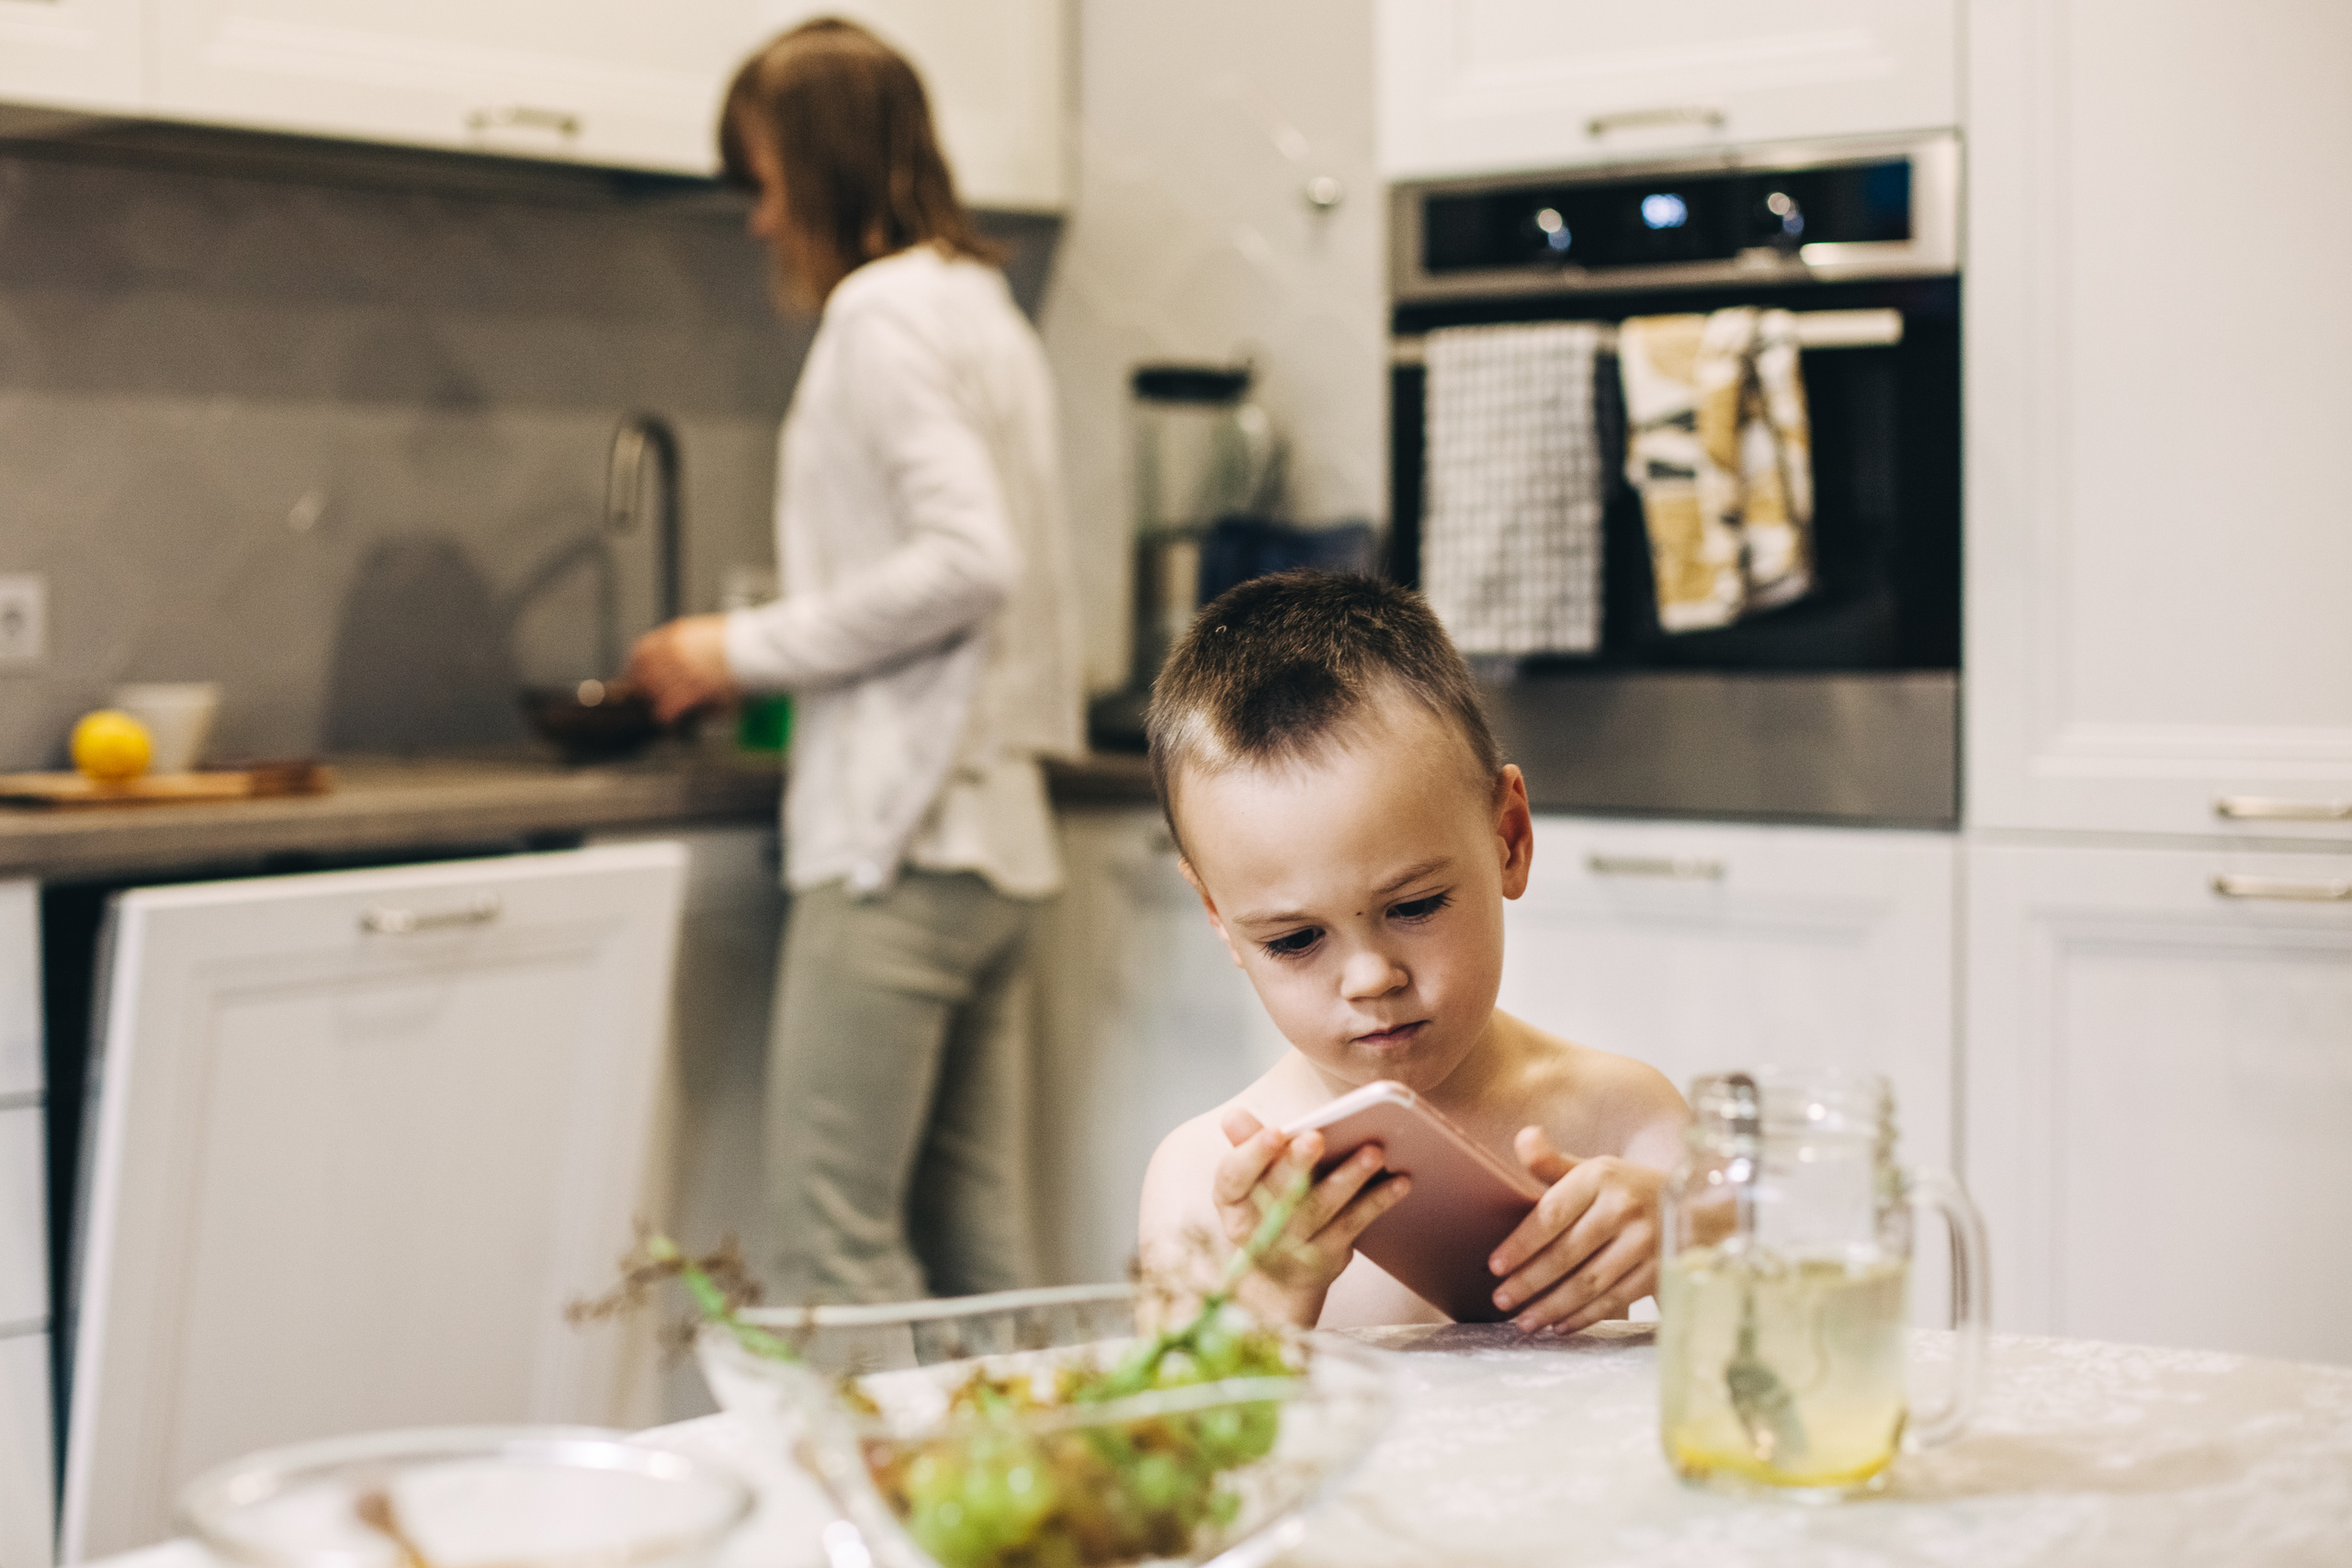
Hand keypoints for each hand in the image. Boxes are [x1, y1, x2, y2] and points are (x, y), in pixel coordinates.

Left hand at [624, 615, 738, 722]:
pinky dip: (669, 718)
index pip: (642, 653)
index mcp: (677, 635)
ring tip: (663, 715)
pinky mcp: (696, 691)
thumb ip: (689, 643)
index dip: (637, 669)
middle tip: (651, 701)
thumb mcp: (708, 631)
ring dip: (658, 706)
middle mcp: (676, 653)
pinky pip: (671, 708)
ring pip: (656, 694)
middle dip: (646, 691)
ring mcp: (685, 672)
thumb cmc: (742, 640)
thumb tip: (678, 657)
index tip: (639, 677)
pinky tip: (672, 723)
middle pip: (646, 676)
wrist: (759, 648)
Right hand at [1213, 1107, 1410, 1327]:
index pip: (1233, 1175)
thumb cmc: (1264, 1207)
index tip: (1275, 1132)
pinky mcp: (1325, 1256)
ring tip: (1374, 1151)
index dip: (1252, 1154)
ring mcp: (1292, 1247)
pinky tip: (1399, 1181)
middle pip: (1278, 1193)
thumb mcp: (1250, 1177)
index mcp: (1231, 1200)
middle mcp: (1256, 1227)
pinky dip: (1377, 1202)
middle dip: (1298, 1165)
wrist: (1276, 1275)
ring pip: (1320, 1208)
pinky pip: (1352, 1225)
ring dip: (1348, 1178)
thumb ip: (1249, 1144)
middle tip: (1318, 1138)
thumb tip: (1234, 1116)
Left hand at [1487, 1126, 1663, 1332]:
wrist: (1699, 1209)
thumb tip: (1524, 1137)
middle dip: (1529, 1281)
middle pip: (1566, 1253)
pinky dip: (1584, 1316)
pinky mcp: (1659, 1272)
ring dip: (1552, 1306)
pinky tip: (1560, 1325)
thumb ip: (1553, 1163)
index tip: (1495, 1265)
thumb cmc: (1629, 1191)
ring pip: (1589, 1282)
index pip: (1551, 1214)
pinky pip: (1614, 1300)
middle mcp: (1624, 1208)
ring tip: (1524, 1321)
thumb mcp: (1595, 1170)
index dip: (1521, 1243)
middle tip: (1501, 1300)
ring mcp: (1645, 1242)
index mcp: (1601, 1177)